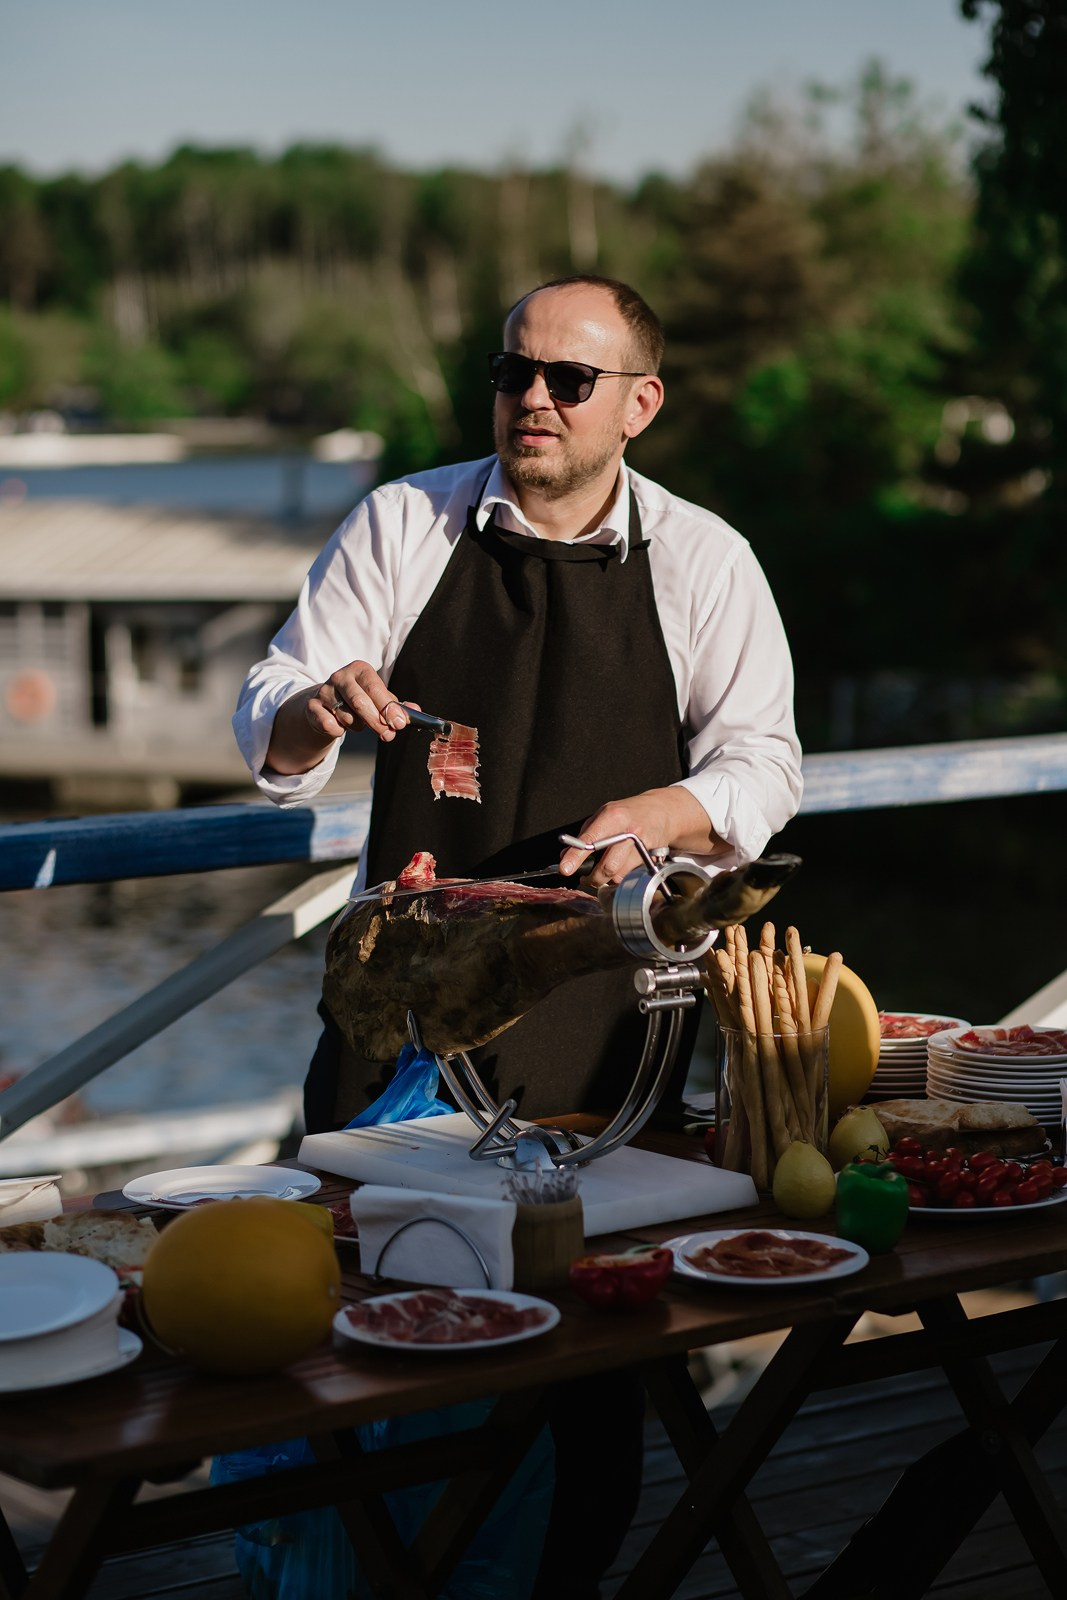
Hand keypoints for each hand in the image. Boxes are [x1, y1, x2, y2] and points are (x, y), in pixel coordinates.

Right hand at [307, 662, 413, 741]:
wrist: (326, 705)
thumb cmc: (359, 699)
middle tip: (388, 735)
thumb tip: (415, 712)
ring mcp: (324, 691)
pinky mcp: (311, 707)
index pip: (375, 687)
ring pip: (347, 717)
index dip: (388, 707)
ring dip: (358, 726)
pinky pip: (330, 725)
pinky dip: (339, 731)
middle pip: (360, 702)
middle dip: (377, 722)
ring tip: (358, 721)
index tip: (399, 723)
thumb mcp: (379, 699)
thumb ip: (398, 705)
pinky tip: (340, 724)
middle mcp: (340, 677)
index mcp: (359, 669)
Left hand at [559, 788, 716, 888]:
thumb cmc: (629, 813)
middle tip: (587, 877)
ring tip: (607, 869)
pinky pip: (632, 877)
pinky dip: (623, 876)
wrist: (662, 812)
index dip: (576, 856)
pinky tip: (623, 865)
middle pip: (608, 867)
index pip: (591, 840)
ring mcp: (644, 846)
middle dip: (593, 878)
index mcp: (614, 817)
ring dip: (608, 878)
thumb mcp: (604, 814)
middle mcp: (630, 832)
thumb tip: (566, 855)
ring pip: (619, 876)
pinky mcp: (653, 858)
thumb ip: (585, 834)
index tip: (565, 869)